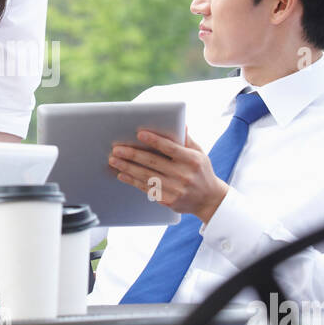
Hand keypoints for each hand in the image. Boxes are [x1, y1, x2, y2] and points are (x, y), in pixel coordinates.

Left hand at [108, 129, 227, 223]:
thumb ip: (187, 140)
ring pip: (147, 176)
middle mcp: (184, 175)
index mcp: (192, 160)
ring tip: (114, 160)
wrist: (209, 200)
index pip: (170, 148)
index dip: (155, 141)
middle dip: (133, 155)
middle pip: (154, 162)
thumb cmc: (201, 172)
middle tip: (117, 149)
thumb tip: (181, 124)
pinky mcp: (168, 200)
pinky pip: (147, 189)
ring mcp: (176, 189)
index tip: (139, 134)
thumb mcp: (200, 154)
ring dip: (128, 167)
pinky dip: (133, 181)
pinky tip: (122, 174)